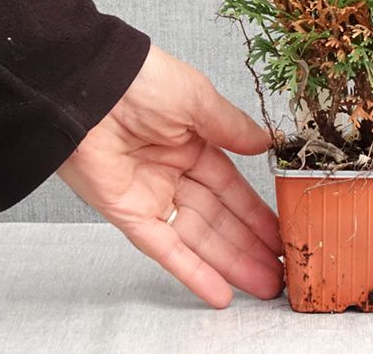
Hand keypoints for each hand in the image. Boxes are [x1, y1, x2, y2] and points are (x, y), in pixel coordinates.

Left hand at [57, 43, 282, 307]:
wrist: (90, 88)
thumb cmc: (143, 81)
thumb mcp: (199, 99)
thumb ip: (232, 128)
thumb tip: (265, 144)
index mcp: (192, 142)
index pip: (231, 186)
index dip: (256, 210)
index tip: (282, 229)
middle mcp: (173, 172)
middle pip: (219, 217)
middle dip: (250, 244)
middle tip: (281, 268)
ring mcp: (151, 195)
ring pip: (198, 238)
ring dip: (231, 263)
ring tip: (264, 284)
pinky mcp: (128, 214)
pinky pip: (164, 248)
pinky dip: (191, 271)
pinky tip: (220, 290)